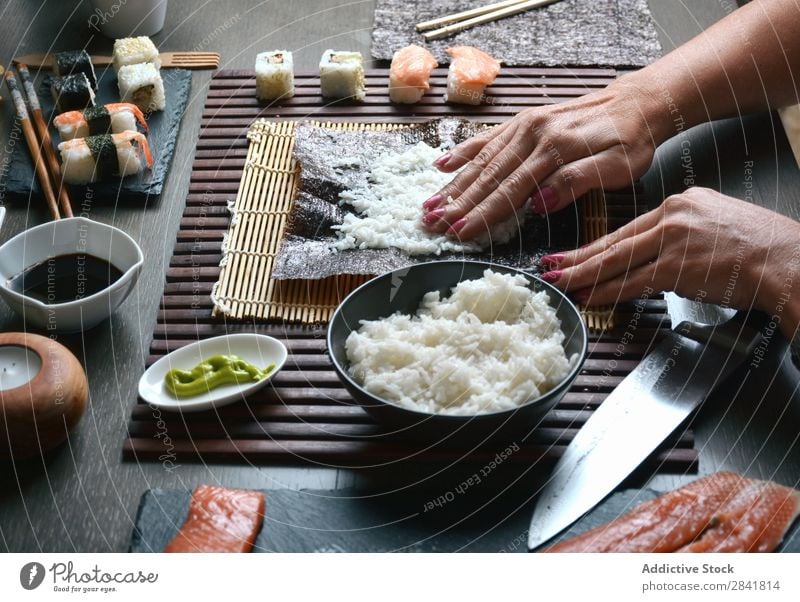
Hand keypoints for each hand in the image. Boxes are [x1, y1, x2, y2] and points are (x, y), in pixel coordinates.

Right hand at [421, 81, 666, 239]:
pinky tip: (441, 165)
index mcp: (554, 149)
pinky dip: (463, 152)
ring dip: (453, 185)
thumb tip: (537, 204)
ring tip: (428, 205)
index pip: (511, 190)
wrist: (639, 101)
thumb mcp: (618, 167)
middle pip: (488, 176)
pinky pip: (487, 138)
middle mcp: (532, 133)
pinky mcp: (523, 121)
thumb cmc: (630, 140)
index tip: (459, 233)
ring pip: (482, 160)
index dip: (483, 214)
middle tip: (431, 224)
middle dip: (457, 204)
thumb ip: (576, 183)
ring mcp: (524, 125)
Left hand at [540, 187, 799, 337]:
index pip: (626, 228)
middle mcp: (674, 216)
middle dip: (576, 258)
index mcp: (681, 202)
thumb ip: (681, 232)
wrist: (789, 260)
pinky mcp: (680, 266)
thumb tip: (653, 251)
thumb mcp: (717, 221)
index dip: (594, 245)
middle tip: (549, 268)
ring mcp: (675, 241)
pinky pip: (635, 282)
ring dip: (584, 276)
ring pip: (618, 261)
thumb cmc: (762, 247)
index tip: (570, 254)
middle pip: (614, 241)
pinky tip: (591, 297)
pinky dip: (609, 292)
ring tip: (560, 284)